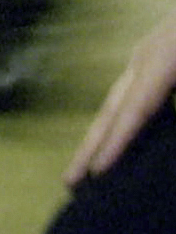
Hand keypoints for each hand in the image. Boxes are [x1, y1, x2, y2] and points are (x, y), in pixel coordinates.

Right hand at [68, 5, 175, 184]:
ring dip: (100, 133)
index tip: (95, 174)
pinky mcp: (160, 52)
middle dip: (90, 146)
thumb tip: (166, 128)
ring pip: (118, 99)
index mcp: (166, 58)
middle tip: (68, 183)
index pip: (135, 109)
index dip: (116, 143)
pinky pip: (131, 91)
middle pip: (113, 108)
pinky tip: (122, 133)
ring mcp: (150, 50)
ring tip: (84, 166)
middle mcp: (148, 55)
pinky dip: (119, 117)